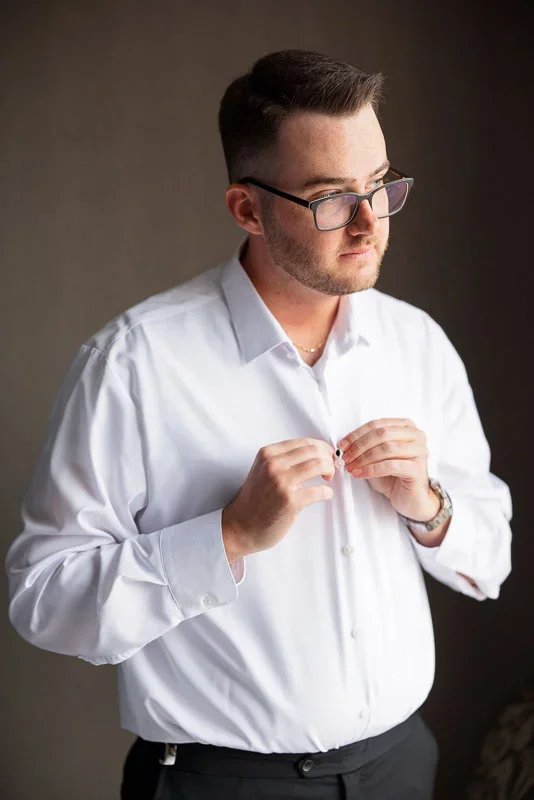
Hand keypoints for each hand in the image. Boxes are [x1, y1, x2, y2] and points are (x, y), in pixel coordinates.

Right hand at [222, 438, 335, 561]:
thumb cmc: (255, 500)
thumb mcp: (263, 470)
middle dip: (328, 458)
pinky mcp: (290, 501)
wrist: (240, 525)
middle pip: (313, 451)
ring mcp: (281, 482)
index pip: (303, 442)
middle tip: (331, 467)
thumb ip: (283, 460)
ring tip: (328, 479)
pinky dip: (327, 492)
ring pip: (318, 465)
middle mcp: (273, 464)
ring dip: (329, 471)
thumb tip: (315, 454)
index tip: (326, 455)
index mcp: (268, 454)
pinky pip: (320, 491)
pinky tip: (325, 494)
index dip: (321, 448)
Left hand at [337, 418, 439, 521]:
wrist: (410, 499)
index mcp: (406, 426)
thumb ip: (365, 446)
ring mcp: (420, 451)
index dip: (356, 434)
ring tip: (351, 467)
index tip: (342, 445)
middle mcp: (417, 435)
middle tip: (345, 457)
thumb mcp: (377, 456)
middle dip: (359, 446)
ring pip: (386, 448)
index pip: (377, 424)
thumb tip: (344, 445)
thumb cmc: (393, 476)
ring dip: (364, 458)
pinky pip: (390, 465)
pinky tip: (360, 474)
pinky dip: (371, 469)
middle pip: (382, 434)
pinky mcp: (418, 469)